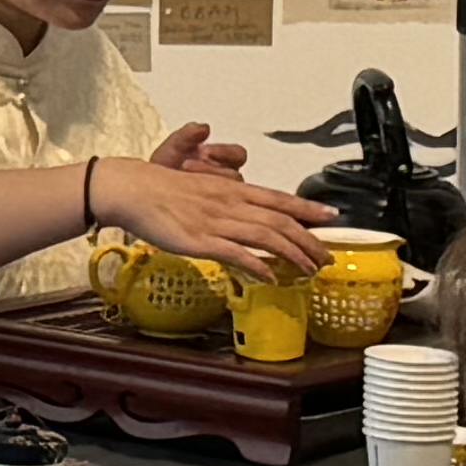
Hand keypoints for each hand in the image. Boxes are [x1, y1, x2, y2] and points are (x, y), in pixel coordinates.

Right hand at [99, 152, 332, 275]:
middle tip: (327, 257)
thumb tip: (246, 212)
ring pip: (266, 237)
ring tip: (309, 269)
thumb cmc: (163, 189)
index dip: (307, 208)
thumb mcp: (203, 188)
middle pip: (280, 221)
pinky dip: (258, 266)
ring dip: (293, 254)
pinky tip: (271, 278)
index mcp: (232, 189)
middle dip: (309, 240)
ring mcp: (217, 222)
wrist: (133, 189)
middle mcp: (231, 203)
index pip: (279, 199)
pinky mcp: (201, 241)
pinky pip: (237, 254)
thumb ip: (227, 200)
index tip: (332, 216)